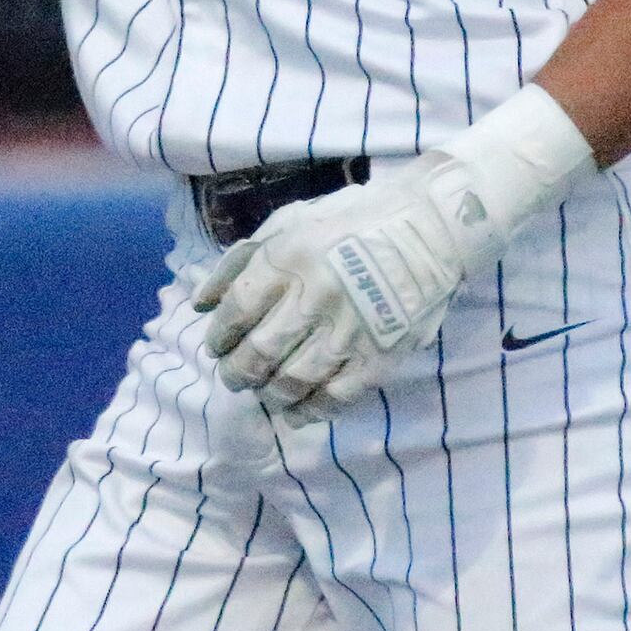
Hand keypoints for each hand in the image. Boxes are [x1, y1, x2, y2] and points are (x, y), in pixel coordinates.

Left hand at [194, 155, 477, 415]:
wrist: (429, 227)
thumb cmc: (350, 220)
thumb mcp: (289, 222)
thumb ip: (241, 259)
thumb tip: (202, 303)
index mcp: (289, 257)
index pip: (238, 309)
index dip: (220, 335)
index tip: (216, 346)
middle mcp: (315, 295)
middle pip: (260, 351)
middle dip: (237, 372)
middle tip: (234, 377)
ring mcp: (350, 328)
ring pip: (294, 379)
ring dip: (269, 393)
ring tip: (263, 392)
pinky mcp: (381, 355)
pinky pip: (337, 396)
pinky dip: (310, 410)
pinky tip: (297, 410)